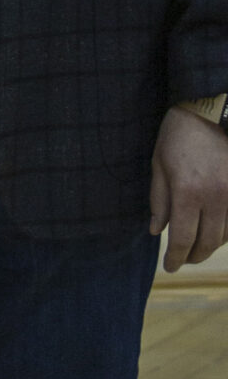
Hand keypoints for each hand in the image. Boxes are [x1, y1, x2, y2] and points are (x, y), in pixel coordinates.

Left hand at [151, 106, 227, 269]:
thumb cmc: (178, 136)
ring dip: (211, 246)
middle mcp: (215, 196)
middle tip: (183, 261)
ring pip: (226, 234)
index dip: (176, 257)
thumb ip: (159, 201)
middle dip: (193, 256)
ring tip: (197, 249)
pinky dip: (226, 232)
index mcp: (187, 191)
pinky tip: (215, 233)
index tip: (169, 266)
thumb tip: (157, 232)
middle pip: (207, 241)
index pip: (183, 238)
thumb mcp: (159, 166)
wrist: (210, 112)